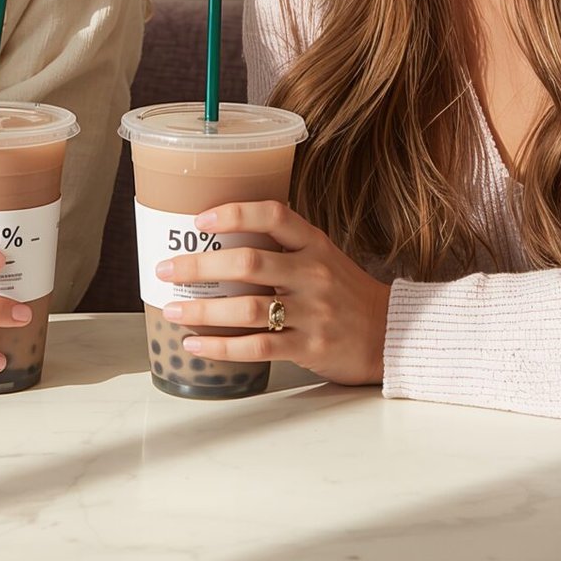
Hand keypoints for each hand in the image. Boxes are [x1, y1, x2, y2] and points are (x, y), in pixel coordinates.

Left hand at [154, 200, 389, 387]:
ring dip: (203, 309)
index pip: (273, 215)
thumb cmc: (348, 295)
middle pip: (248, 263)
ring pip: (247, 308)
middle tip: (166, 268)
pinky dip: (220, 347)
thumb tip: (221, 242)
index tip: (198, 221)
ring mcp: (312, 312)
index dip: (233, 213)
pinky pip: (257, 347)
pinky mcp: (309, 347)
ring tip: (173, 309)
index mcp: (315, 244)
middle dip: (200, 265)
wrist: (395, 335)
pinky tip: (195, 344)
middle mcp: (312, 273)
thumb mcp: (324, 258)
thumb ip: (284, 248)